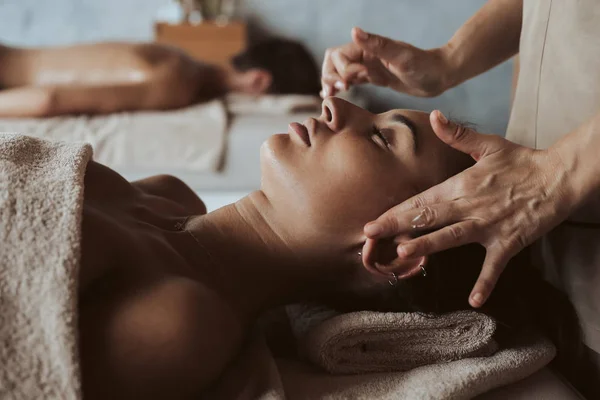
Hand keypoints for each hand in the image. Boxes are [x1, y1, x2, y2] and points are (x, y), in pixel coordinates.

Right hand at [321, 27, 451, 97]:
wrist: (440, 76)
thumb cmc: (423, 66)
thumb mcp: (400, 56)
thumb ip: (376, 45)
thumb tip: (354, 31)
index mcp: (368, 49)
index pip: (339, 56)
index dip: (342, 70)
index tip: (355, 81)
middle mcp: (365, 55)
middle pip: (334, 62)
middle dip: (330, 76)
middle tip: (337, 91)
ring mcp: (369, 66)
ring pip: (339, 71)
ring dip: (331, 81)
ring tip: (330, 96)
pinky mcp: (374, 77)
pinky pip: (351, 79)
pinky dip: (341, 86)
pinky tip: (337, 95)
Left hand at [362, 111, 574, 307]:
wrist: (558, 177)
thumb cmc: (521, 161)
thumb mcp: (488, 144)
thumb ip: (457, 135)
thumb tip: (434, 117)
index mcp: (460, 185)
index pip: (421, 200)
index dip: (395, 211)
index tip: (372, 222)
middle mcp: (469, 206)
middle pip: (428, 218)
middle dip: (398, 226)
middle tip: (371, 236)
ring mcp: (488, 226)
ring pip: (452, 237)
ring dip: (429, 245)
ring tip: (404, 253)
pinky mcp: (508, 242)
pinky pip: (494, 266)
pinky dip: (486, 282)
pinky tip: (474, 300)